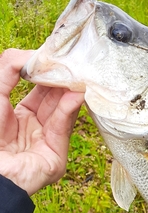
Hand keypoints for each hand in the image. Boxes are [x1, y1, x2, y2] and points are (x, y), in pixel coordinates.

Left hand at [0, 49, 84, 194]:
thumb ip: (9, 70)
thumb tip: (30, 54)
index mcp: (17, 119)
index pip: (39, 92)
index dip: (46, 75)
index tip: (53, 57)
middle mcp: (34, 130)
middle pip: (54, 101)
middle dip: (60, 82)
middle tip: (69, 63)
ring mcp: (46, 144)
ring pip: (62, 113)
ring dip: (69, 93)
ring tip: (75, 75)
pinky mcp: (55, 158)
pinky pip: (62, 129)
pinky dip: (68, 110)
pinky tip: (74, 95)